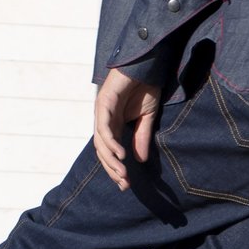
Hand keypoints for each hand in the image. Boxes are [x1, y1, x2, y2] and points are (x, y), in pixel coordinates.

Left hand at [93, 68, 161, 190]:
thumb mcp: (147, 117)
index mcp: (113, 123)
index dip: (115, 168)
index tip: (125, 185)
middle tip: (124, 183)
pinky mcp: (104, 102)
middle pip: (102, 150)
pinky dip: (111, 142)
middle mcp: (104, 119)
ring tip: (123, 173)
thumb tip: (140, 161)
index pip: (110, 151)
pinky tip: (121, 154)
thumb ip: (141, 137)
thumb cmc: (146, 86)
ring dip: (111, 159)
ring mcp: (102, 111)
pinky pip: (104, 127)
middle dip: (112, 168)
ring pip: (101, 142)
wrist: (147, 63)